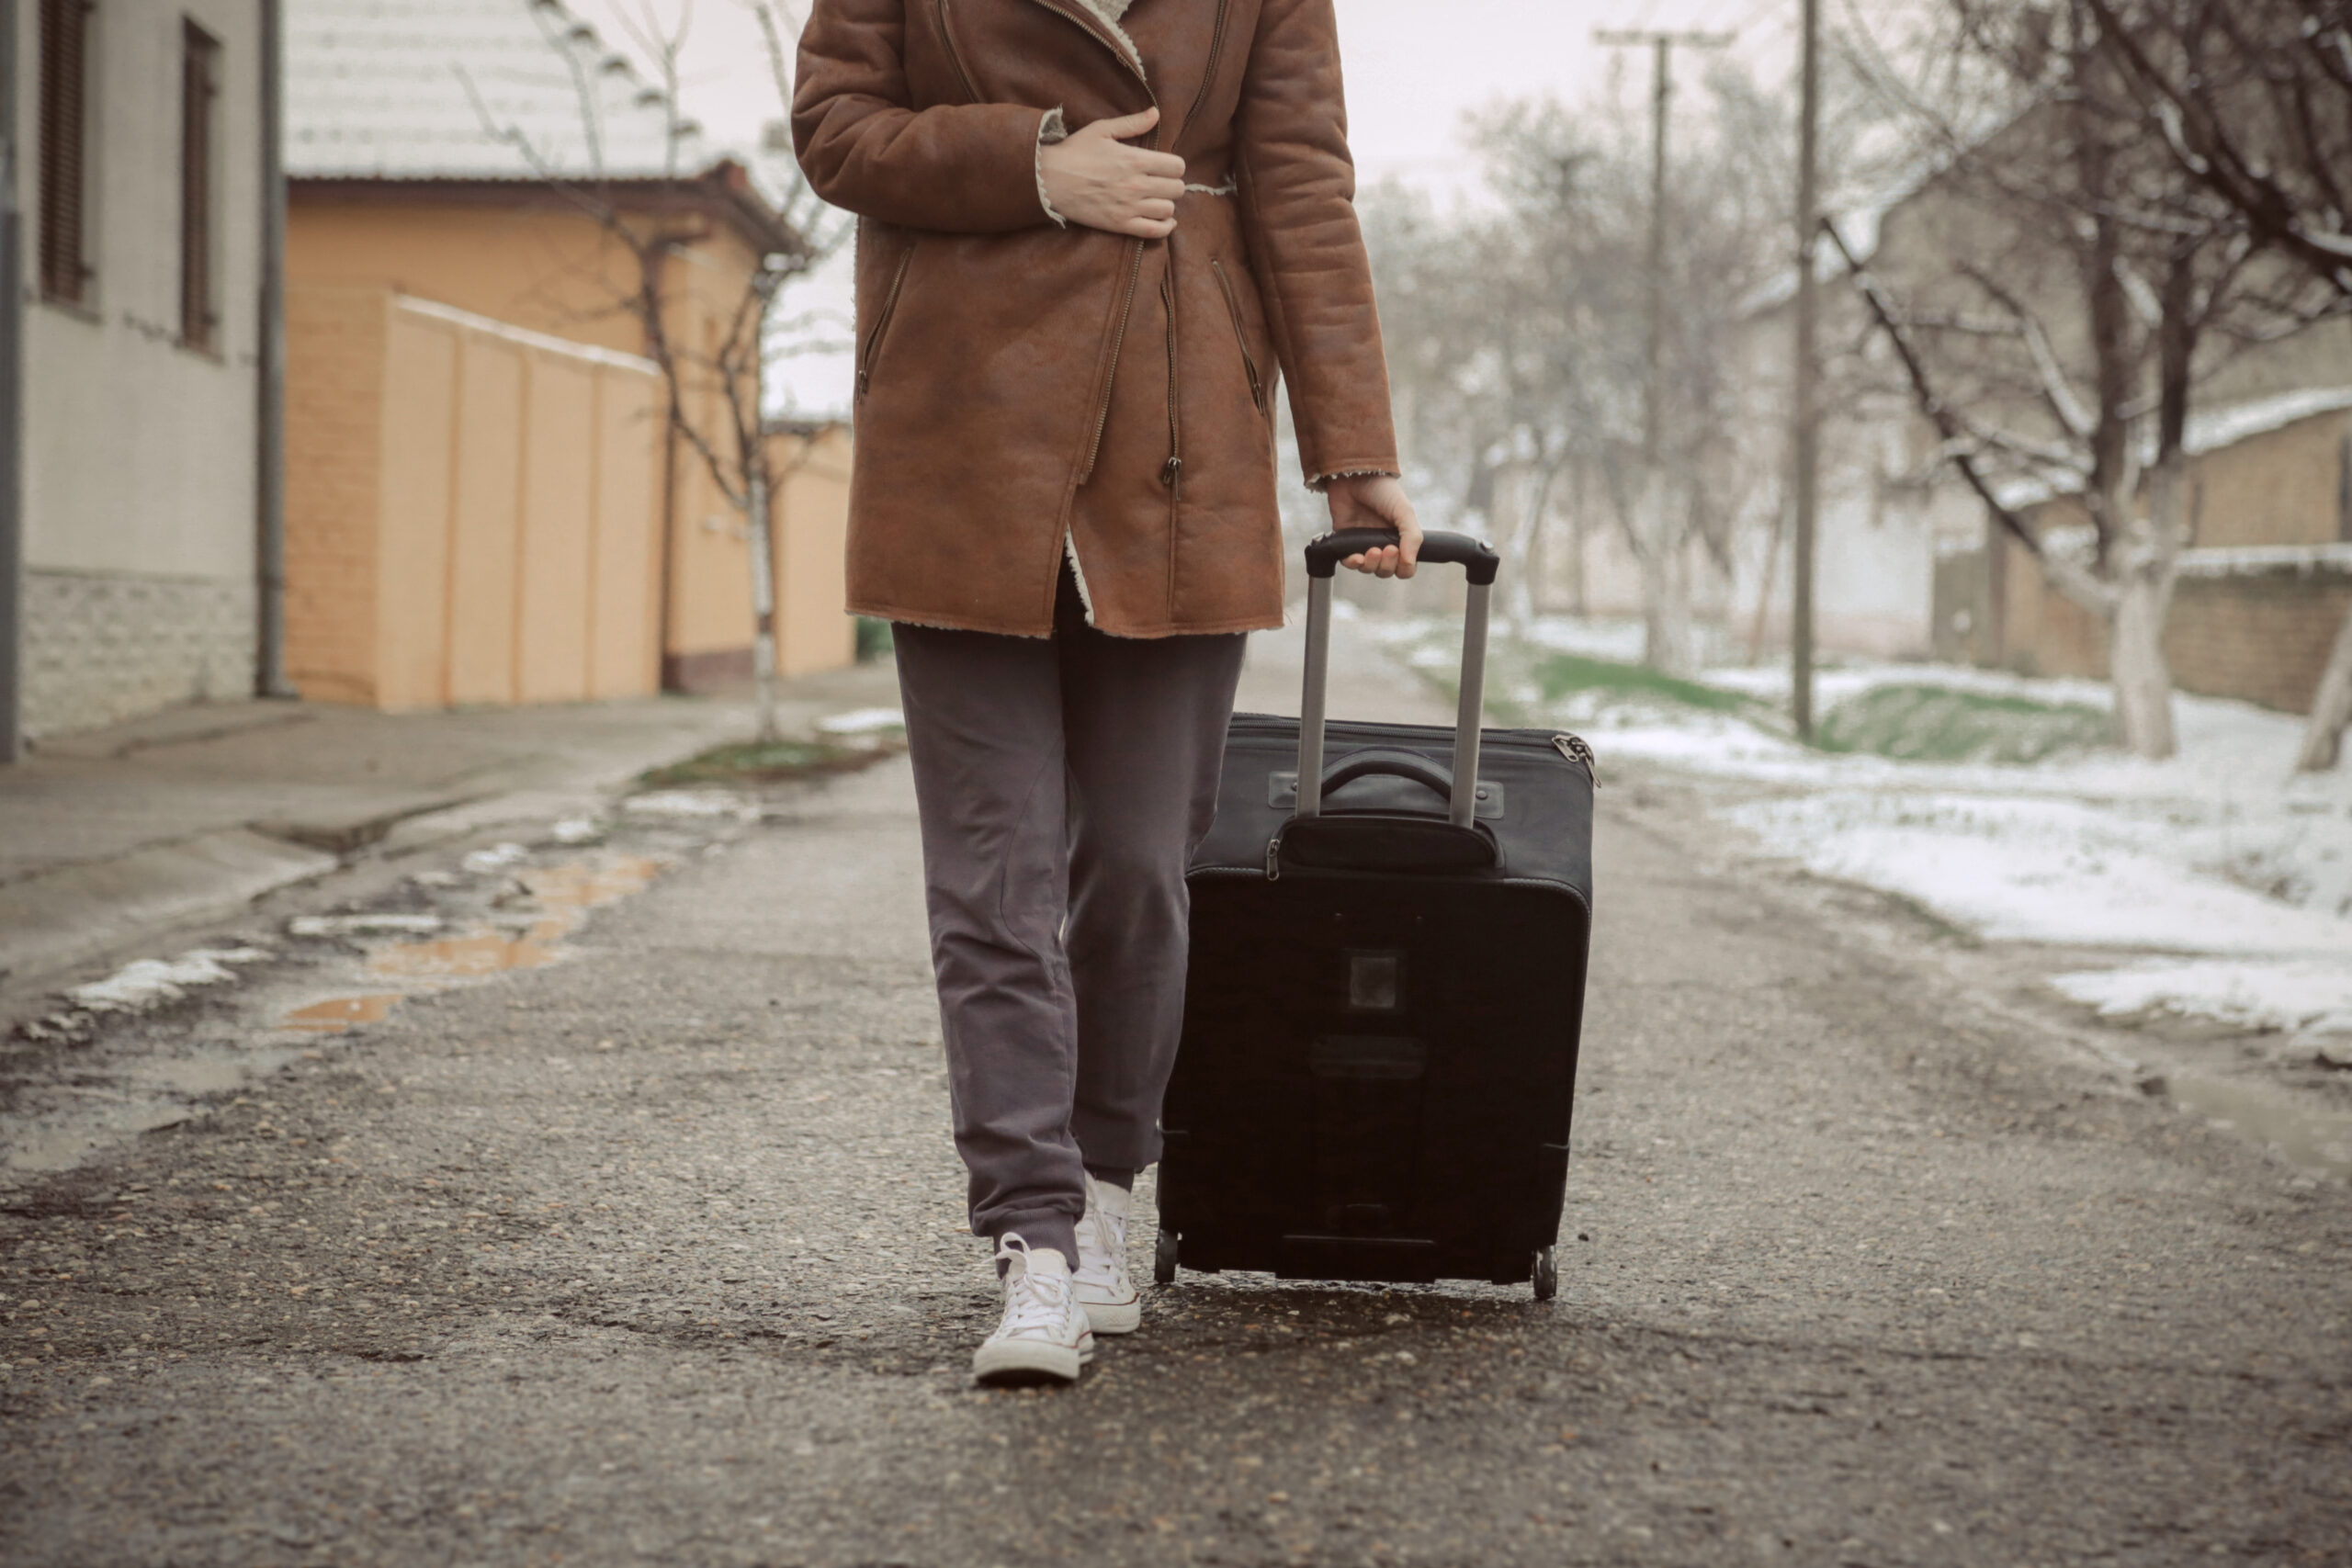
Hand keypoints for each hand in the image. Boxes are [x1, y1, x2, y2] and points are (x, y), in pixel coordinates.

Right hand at [1040, 107, 1186, 238]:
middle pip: (1177, 188)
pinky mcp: (1120, 224)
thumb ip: (1132, 123)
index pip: (1177, 166)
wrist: (1049, 179)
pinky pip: (1155, 231)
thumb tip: (1155, 113)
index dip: (1174, 165)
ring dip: (1166, 204)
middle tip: (1160, 183)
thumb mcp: (1102, 130)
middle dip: (1172, 184)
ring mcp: (1129, 206)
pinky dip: (1164, 227)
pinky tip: (1163, 220)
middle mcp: (1136, 184)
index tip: (1165, 166)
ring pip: (1168, 209)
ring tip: (1156, 199)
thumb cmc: (1074, 151)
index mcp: (1135, 159)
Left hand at [1325, 474, 1421, 578]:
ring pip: (1369, 569)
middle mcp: (1383, 543)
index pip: (1405, 566)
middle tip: (1387, 549)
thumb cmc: (1382, 491)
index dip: (1404, 567)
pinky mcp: (1345, 542)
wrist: (1355, 476)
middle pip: (1387, 571)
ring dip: (1372, 565)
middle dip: (1387, 566)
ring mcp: (1363, 544)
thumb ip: (1411, 537)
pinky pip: (1349, 563)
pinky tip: (1357, 557)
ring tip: (1373, 550)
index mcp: (1400, 538)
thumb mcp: (1404, 511)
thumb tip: (1409, 563)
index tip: (1400, 554)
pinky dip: (1354, 564)